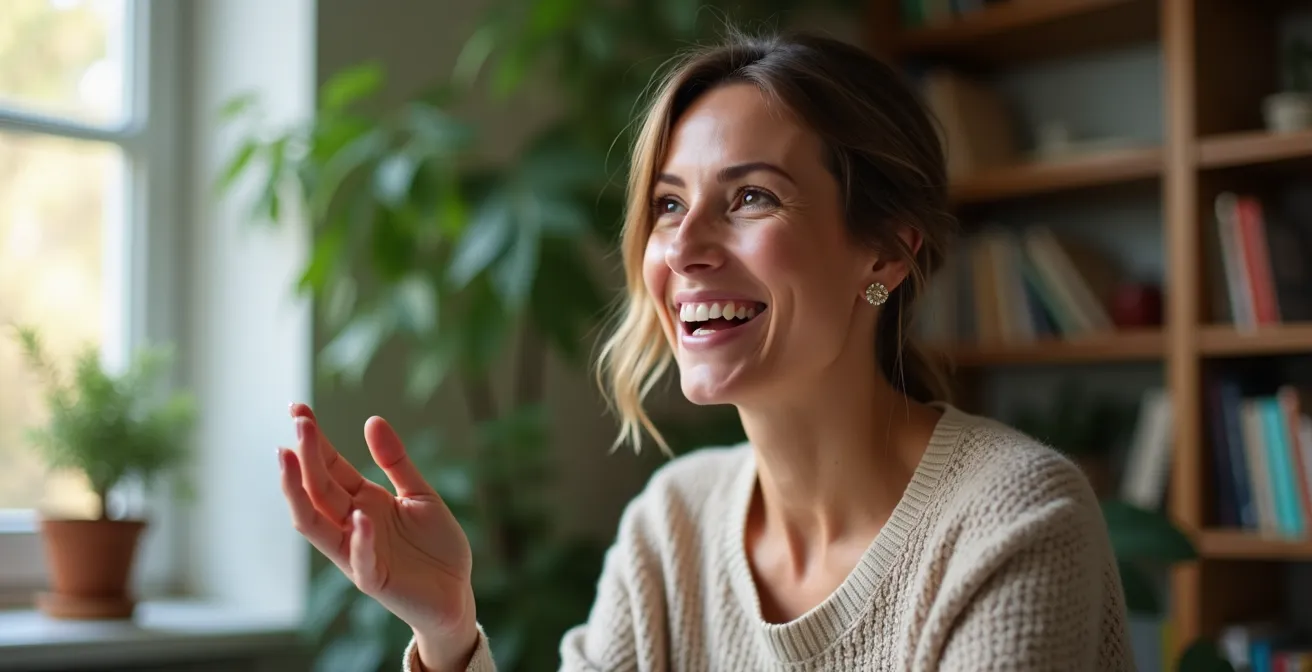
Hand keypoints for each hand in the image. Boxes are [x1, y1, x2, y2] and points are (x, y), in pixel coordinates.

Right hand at [278, 404, 476, 670]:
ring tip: (291, 458)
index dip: (314, 439)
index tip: (297, 408)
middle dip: (305, 455)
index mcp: (362, 501)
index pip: (329, 467)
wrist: (455, 593)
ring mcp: (358, 553)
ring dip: (300, 493)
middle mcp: (351, 524)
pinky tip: (359, 519)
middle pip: (317, 488)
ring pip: (316, 524)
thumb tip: (372, 419)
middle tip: (298, 422)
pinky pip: (360, 560)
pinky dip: (358, 541)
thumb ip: (396, 461)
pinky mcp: (375, 579)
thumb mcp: (420, 494)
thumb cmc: (434, 546)